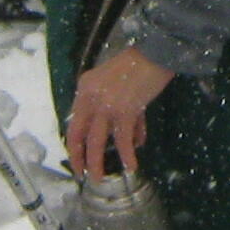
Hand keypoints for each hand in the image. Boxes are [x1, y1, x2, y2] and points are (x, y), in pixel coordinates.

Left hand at [67, 44, 174, 177]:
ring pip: (96, 142)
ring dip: (97, 163)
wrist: (155, 52)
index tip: (76, 157)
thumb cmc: (138, 65)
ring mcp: (107, 104)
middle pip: (79, 134)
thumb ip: (115, 109)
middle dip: (79, 158)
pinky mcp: (125, 110)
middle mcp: (90, 96)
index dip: (74, 142)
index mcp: (85, 87)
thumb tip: (128, 138)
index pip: (74, 121)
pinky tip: (131, 164)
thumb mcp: (115, 83)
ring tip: (100, 177)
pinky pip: (122, 139)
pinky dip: (126, 154)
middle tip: (82, 174)